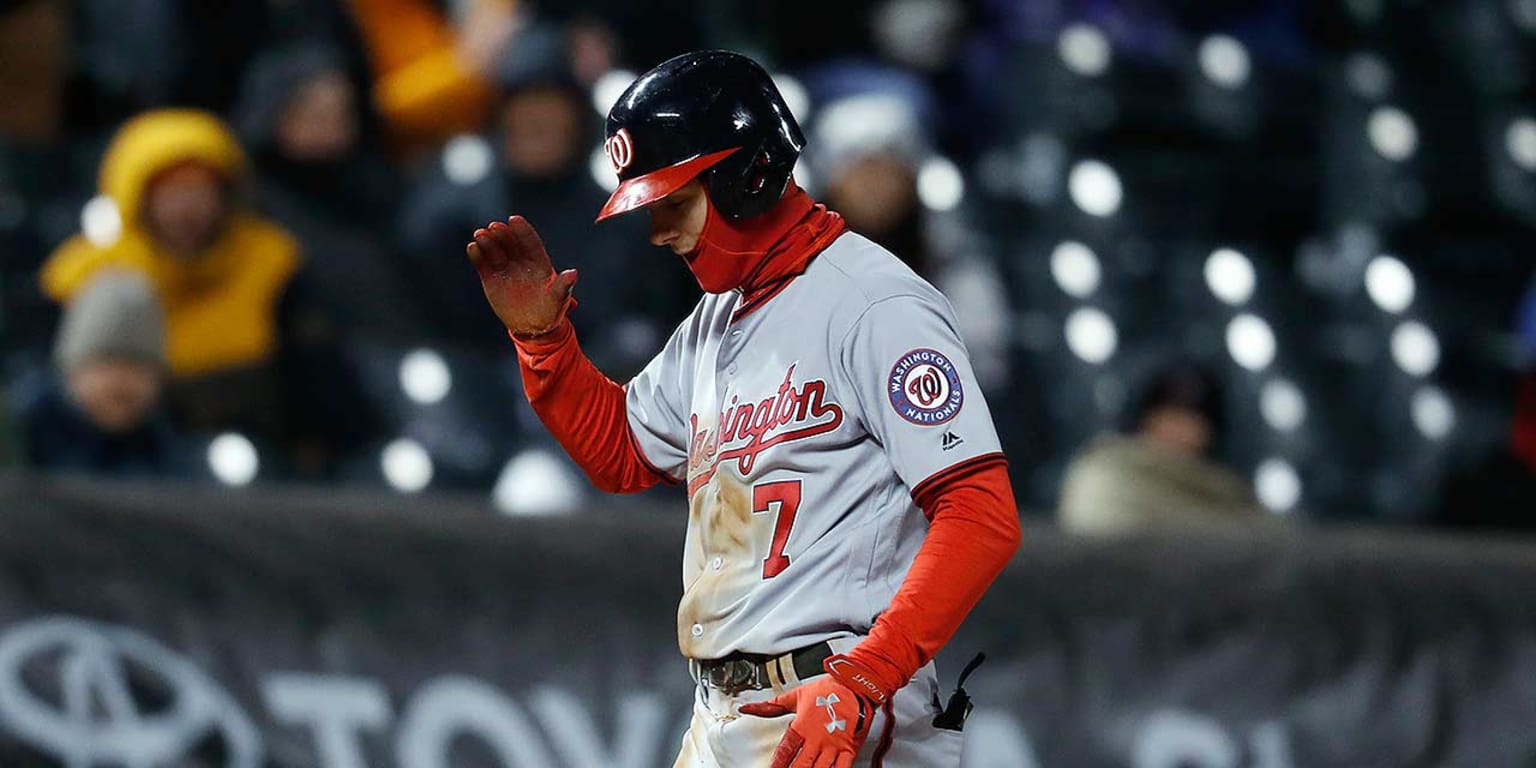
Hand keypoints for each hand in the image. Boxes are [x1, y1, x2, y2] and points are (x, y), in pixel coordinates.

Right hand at [466, 216, 577, 336]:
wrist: (532, 327)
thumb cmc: (551, 311)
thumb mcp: (558, 299)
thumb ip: (563, 286)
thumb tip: (573, 273)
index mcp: (538, 261)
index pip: (530, 242)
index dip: (523, 230)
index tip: (514, 219)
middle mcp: (520, 261)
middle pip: (510, 243)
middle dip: (502, 233)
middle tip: (494, 226)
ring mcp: (505, 267)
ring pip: (495, 250)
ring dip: (487, 241)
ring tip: (480, 234)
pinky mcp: (491, 277)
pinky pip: (483, 263)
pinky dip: (477, 255)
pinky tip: (472, 248)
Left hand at [738, 675, 876, 767]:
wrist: (855, 684)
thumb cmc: (827, 689)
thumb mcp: (795, 696)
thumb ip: (770, 706)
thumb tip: (747, 708)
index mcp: (802, 725)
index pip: (785, 750)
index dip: (777, 764)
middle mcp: (817, 738)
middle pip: (801, 764)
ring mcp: (833, 745)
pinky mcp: (849, 748)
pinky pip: (842, 767)